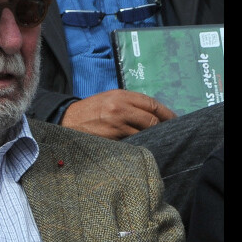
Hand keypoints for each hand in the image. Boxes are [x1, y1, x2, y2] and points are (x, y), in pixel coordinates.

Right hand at [61, 89, 175, 139]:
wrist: (67, 120)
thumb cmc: (90, 110)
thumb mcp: (109, 99)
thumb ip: (129, 103)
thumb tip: (152, 113)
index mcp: (121, 95)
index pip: (152, 103)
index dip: (166, 113)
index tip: (174, 120)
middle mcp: (120, 108)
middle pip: (152, 119)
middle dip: (163, 127)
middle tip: (169, 133)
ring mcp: (116, 124)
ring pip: (144, 132)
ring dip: (152, 137)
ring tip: (157, 140)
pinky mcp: (111, 138)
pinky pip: (132, 142)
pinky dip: (139, 144)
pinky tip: (142, 146)